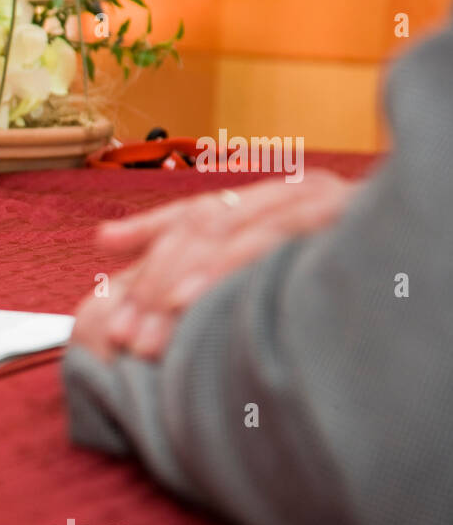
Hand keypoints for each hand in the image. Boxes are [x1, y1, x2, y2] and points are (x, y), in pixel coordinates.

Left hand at [72, 170, 358, 361]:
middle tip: (118, 333)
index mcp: (277, 196)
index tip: (104, 253)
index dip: (148, 230)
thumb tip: (105, 240)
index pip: (198, 208)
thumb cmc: (340, 280)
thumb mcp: (260, 260)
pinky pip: (279, 243)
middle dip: (156, 280)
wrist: (430, 259)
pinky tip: (197, 302)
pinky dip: (232, 270)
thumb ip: (184, 252)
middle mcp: (301, 191)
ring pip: (237, 232)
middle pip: (209, 224)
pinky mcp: (346, 225)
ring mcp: (328, 205)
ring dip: (186, 283)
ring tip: (149, 326)